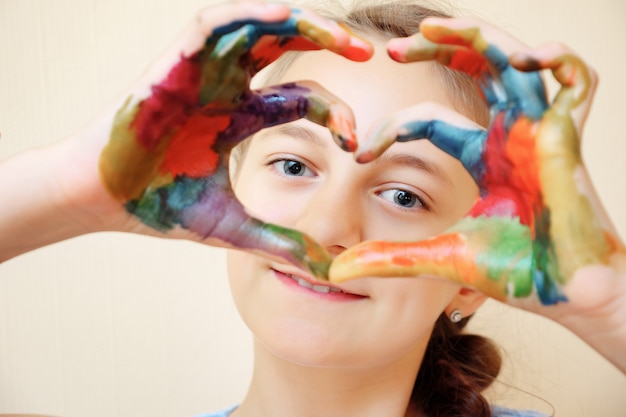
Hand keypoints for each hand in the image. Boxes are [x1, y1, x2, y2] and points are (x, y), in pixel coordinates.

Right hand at [98, 1, 372, 277]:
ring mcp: (201, 71)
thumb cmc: (160, 208)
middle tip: (367, 53)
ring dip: (298, 23)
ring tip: (340, 35)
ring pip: (256, 27)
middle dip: (326, 44)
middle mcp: (226, 87)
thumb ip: (280, 242)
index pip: (301, 99)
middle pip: (284, 47)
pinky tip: (284, 17)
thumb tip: (327, 269)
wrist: (102, 200)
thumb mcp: (234, 227)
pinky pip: (214, 24)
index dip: (334, 114)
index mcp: (240, 118)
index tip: (356, 143)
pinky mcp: (174, 62)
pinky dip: (248, 15)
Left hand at [329, 17, 625, 308]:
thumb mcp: (439, 256)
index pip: (430, 120)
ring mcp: (539, 130)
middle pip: (477, 68)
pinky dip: (557, 59)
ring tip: (433, 28)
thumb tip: (337, 270)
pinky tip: (521, 57)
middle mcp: (509, 134)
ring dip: (477, 38)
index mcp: (482, 155)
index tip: (359, 148)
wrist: (561, 295)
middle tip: (391, 48)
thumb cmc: (513, 273)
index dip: (393, 127)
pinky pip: (577, 81)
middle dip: (437, 47)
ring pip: (513, 61)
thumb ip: (390, 258)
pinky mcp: (568, 136)